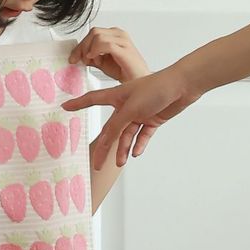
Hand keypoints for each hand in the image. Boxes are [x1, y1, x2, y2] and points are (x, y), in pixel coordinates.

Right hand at [62, 60, 199, 167]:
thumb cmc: (157, 88)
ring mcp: (140, 113)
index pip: (92, 100)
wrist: (183, 86)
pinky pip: (143, 135)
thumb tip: (108, 138)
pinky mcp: (153, 119)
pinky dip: (139, 144)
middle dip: (105, 146)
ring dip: (123, 149)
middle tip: (97, 162)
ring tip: (120, 162)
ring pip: (127, 135)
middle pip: (111, 128)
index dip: (78, 104)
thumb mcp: (131, 108)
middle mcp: (127, 105)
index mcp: (117, 96)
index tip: (65, 106)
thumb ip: (117, 125)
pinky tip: (136, 153)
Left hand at [69, 24, 148, 84]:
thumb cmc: (125, 71)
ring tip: (94, 62)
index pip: (92, 33)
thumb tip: (78, 56)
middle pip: (94, 32)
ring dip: (90, 50)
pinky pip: (105, 44)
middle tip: (80, 60)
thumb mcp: (102, 63)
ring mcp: (123, 40)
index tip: (73, 57)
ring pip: (97, 36)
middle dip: (83, 47)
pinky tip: (96, 60)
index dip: (80, 45)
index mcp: (114, 35)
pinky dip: (97, 51)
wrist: (138, 81)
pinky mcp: (125, 48)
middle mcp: (119, 34)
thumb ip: (91, 57)